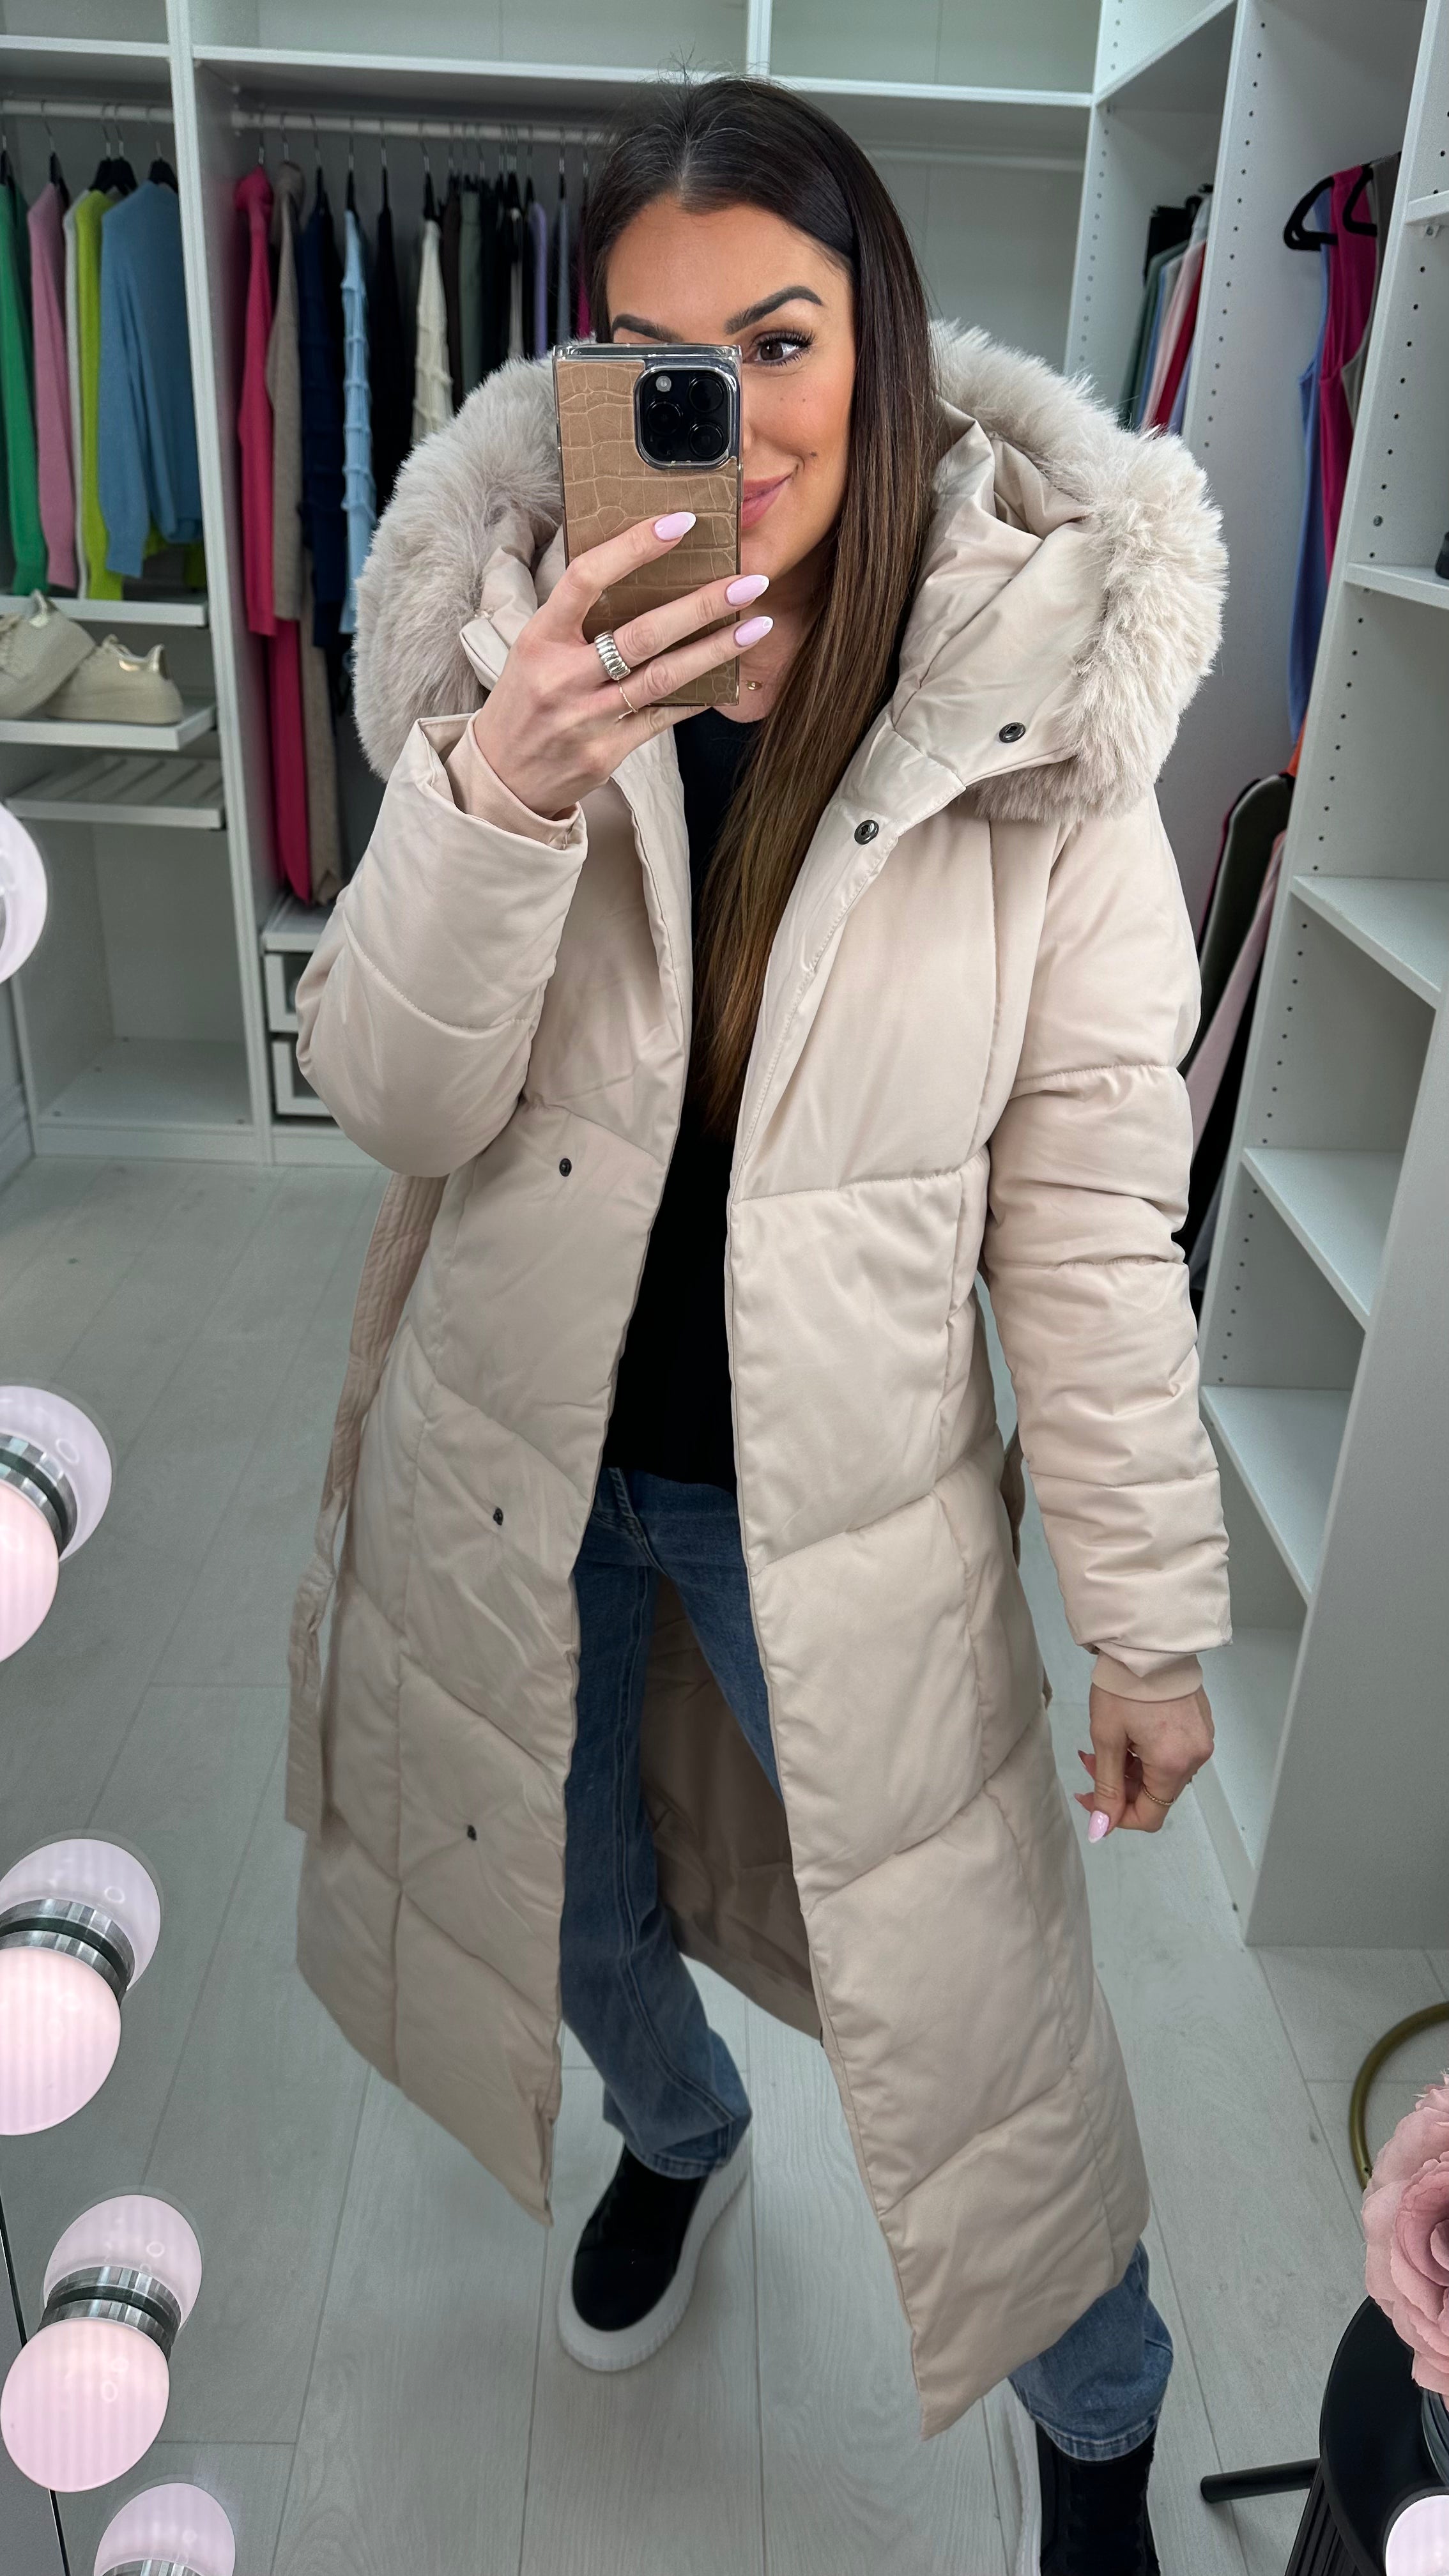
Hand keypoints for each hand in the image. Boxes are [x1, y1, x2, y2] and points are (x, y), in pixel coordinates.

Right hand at [470, 510, 771, 819]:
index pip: (587, 579)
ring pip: (662, 678)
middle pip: (641, 634)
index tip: (680, 523)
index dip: (633, 547)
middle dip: (700, 606)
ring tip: (755, 628)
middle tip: (748, 582)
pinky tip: (726, 679)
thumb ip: (575, 617)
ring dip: (714, 651)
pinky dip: (695, 697)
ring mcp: (585, 718)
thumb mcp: (532, 650)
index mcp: (540, 639)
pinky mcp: (606, 752)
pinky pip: (661, 718)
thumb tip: (632, 570)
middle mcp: (562, 677)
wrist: (503, 779)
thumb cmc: (525, 702)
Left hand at [1075, 1686, 1214, 1838]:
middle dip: (1121, 1785)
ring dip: (1133, 1768)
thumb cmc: (1123, 1684)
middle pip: (1157, 1794)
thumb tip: (1102, 1828)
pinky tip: (1130, 1730)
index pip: (1149, 1817)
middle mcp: (1196, 1757)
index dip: (1116, 1815)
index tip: (1089, 1796)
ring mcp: (1202, 1739)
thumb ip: (1106, 1787)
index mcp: (1174, 1764)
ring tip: (1107, 1740)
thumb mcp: (1106, 1737)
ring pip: (1163, 1773)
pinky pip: (1174, 1752)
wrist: (1146, 1640)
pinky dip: (1149, 1751)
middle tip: (1089, 1760)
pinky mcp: (1200, 1723)